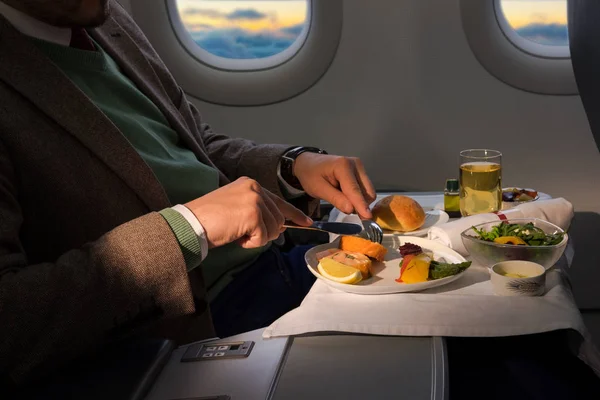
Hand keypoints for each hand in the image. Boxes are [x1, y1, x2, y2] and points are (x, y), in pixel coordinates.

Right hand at [185, 177, 311, 248]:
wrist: (192, 223)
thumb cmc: (210, 219)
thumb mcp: (237, 208)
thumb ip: (259, 212)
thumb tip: (281, 226)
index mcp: (251, 184)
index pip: (279, 200)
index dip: (294, 214)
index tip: (307, 222)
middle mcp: (254, 188)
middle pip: (278, 218)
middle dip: (268, 232)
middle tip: (247, 235)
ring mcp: (254, 201)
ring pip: (273, 228)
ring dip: (257, 238)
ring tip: (238, 234)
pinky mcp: (253, 215)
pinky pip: (263, 237)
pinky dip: (250, 243)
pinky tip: (237, 238)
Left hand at [293, 153, 375, 218]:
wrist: (308, 163)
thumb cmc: (310, 175)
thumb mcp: (318, 189)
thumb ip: (335, 199)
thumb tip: (351, 209)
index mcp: (343, 165)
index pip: (354, 189)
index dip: (361, 204)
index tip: (368, 217)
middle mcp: (355, 164)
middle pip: (367, 191)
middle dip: (360, 204)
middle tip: (345, 209)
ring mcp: (359, 167)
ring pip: (368, 191)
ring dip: (359, 201)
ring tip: (342, 200)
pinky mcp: (360, 171)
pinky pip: (365, 189)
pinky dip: (358, 197)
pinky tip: (346, 196)